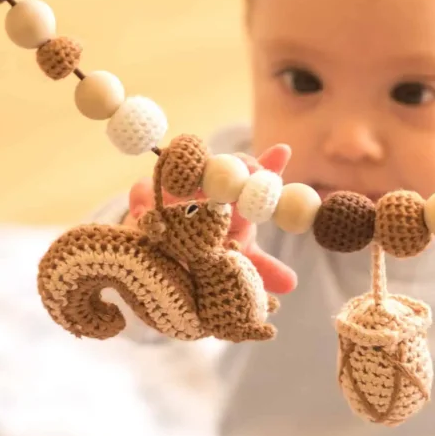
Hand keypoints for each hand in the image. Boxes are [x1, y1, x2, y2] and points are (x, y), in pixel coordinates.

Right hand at [125, 145, 296, 293]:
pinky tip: (149, 213)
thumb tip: (292, 283)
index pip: (252, 177)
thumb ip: (263, 268)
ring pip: (182, 171)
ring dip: (189, 172)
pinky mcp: (144, 200)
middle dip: (237, 165)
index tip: (282, 152)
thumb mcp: (236, 261)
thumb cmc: (208, 253)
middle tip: (250, 167)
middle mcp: (207, 190)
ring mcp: (176, 191)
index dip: (268, 164)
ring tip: (198, 177)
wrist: (164, 259)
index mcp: (234, 202)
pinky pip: (142, 193)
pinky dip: (145, 199)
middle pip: (223, 167)